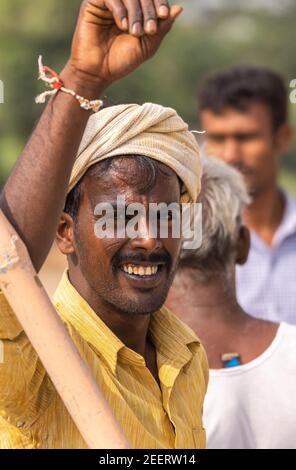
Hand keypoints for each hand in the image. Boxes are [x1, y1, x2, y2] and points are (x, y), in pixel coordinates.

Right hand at [66, 0, 181, 89]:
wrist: (98, 72)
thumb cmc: (121, 61)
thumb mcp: (147, 45)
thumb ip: (162, 28)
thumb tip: (180, 8)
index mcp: (136, 10)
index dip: (160, 1)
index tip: (164, 14)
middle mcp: (123, 3)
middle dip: (149, 9)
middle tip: (149, 29)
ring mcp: (108, 2)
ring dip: (136, 11)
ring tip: (135, 32)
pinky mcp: (93, 3)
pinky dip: (120, 10)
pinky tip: (123, 26)